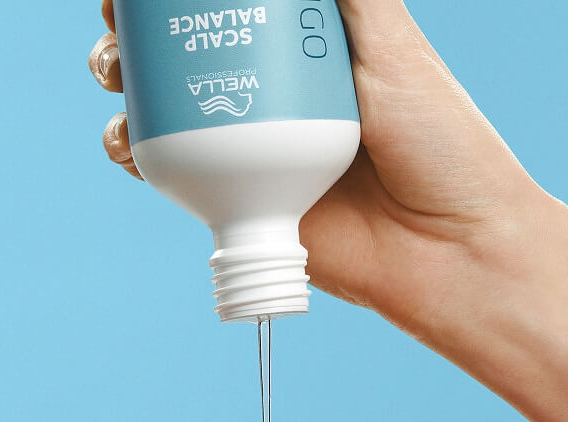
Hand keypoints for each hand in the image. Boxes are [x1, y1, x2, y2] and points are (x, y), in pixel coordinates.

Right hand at [89, 0, 534, 336]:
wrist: (448, 250)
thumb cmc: (442, 144)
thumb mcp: (395, 46)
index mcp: (305, 44)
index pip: (227, 1)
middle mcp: (271, 93)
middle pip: (181, 49)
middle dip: (137, 33)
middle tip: (122, 31)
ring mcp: (252, 149)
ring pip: (164, 109)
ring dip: (126, 87)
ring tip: (119, 77)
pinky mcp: (242, 206)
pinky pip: (173, 176)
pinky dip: (138, 154)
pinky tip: (131, 141)